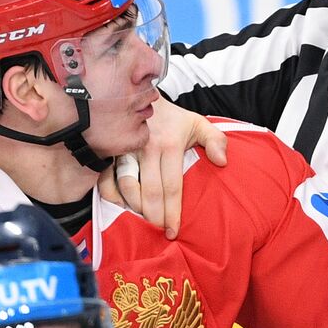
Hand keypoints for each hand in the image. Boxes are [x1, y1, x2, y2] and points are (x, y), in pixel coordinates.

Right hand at [96, 99, 227, 237]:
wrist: (140, 96)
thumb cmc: (172, 119)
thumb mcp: (198, 123)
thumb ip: (216, 140)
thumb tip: (222, 162)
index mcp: (169, 145)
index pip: (172, 187)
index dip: (172, 212)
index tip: (173, 231)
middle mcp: (145, 149)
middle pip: (148, 192)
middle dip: (153, 217)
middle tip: (158, 232)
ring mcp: (124, 150)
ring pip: (125, 187)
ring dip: (134, 208)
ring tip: (143, 222)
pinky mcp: (109, 151)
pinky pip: (105, 179)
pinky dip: (111, 196)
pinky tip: (121, 207)